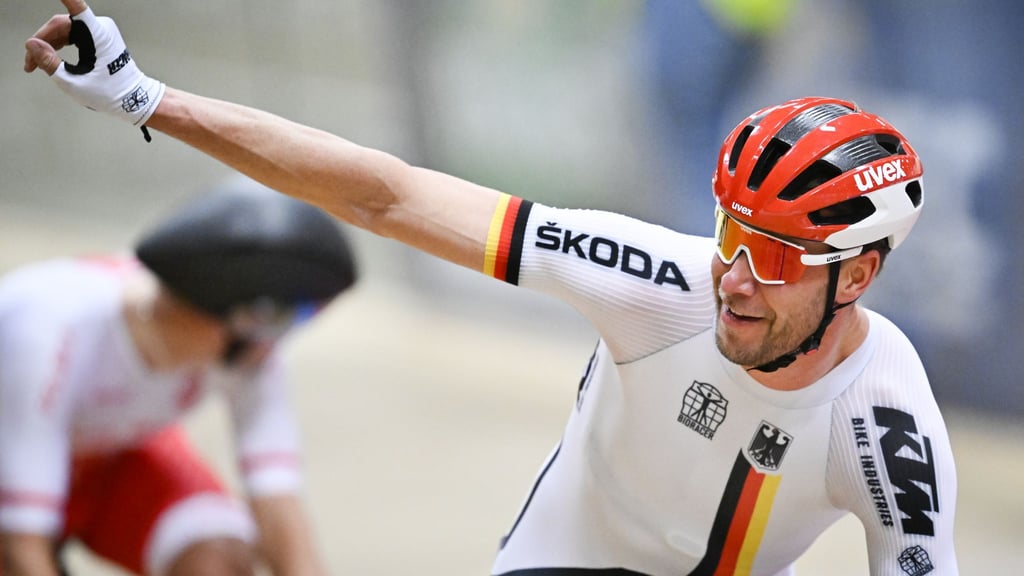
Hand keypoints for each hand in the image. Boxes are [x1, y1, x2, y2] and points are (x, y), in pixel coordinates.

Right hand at [24, 0, 164, 129]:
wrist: (132, 100)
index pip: (77, 9)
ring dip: (48, 46)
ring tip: (35, 65)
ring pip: (64, 31)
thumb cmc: (111, 92)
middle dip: (42, 42)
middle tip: (30, 63)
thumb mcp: (73, 82)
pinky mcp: (99, 38)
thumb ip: (49, 62)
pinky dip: (59, 46)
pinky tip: (48, 58)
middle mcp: (101, 29)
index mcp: (98, 36)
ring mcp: (101, 32)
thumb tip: (32, 45)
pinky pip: (72, 36)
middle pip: (61, 25)